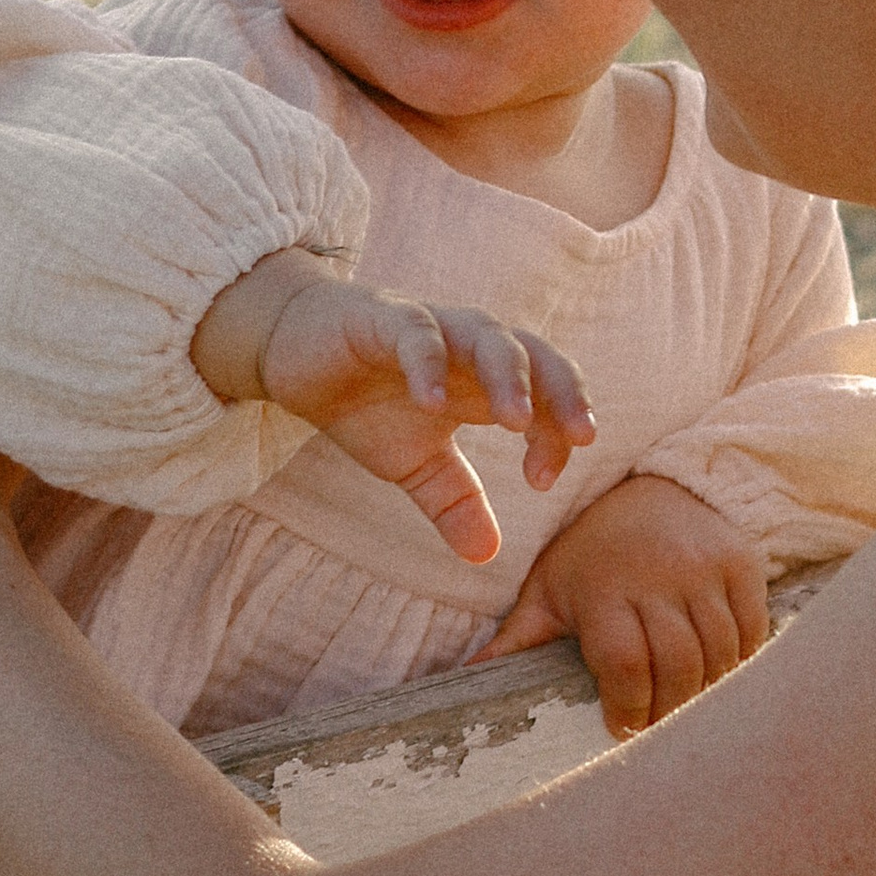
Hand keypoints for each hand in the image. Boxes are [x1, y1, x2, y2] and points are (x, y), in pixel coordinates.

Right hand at [194, 249, 592, 568]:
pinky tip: (428, 403)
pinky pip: (416, 333)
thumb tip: (486, 556)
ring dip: (508, 376)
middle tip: (581, 436)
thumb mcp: (413, 463)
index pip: (546, 397)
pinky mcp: (382, 319)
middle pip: (535, 355)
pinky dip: (426, 364)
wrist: (293, 353)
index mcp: (486, 380)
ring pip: (487, 337)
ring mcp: (431, 328)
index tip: (542, 481)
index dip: (558, 433)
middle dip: (562, 393)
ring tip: (516, 420)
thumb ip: (453, 502)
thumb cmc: (365, 401)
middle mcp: (469, 347)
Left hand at [477, 471, 769, 733]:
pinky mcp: (742, 564)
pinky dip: (740, 662)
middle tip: (657, 730)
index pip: (625, 663)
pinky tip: (720, 678)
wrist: (655, 486)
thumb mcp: (548, 587)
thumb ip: (516, 638)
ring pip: (719, 653)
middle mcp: (658, 573)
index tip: (622, 729)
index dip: (628, 707)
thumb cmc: (592, 552)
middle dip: (668, 710)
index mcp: (603, 585)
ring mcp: (705, 568)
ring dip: (705, 692)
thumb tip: (467, 681)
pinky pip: (752, 631)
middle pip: (677, 665)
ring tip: (687, 710)